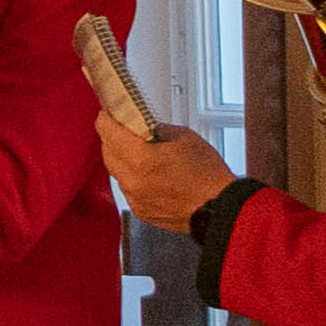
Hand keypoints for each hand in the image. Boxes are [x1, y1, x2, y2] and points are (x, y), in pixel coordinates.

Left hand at [102, 114, 234, 229]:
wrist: (219, 209)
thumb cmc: (208, 176)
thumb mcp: (186, 138)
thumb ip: (161, 130)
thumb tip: (151, 128)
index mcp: (140, 159)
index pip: (108, 133)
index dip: (106, 120)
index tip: (107, 115)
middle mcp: (132, 180)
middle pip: (108, 153)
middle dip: (111, 139)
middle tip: (121, 130)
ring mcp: (135, 198)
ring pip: (117, 173)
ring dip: (122, 160)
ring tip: (137, 151)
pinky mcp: (141, 211)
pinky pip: (128, 190)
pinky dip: (133, 179)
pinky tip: (147, 173)